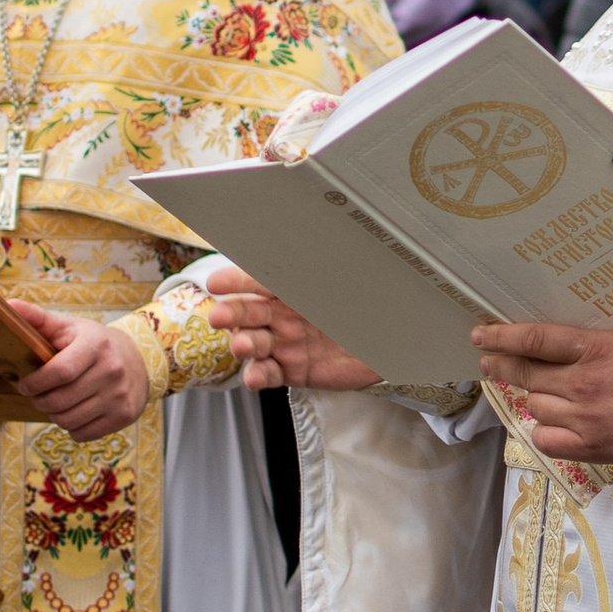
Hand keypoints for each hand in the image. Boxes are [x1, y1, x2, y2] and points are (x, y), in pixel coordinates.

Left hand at [11, 299, 150, 440]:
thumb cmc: (93, 343)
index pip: (60, 372)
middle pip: (60, 400)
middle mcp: (112, 370)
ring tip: (54, 403)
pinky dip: (72, 428)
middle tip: (36, 396)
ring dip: (54, 415)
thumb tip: (8, 305)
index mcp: (95, 345)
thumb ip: (37, 318)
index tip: (25, 385)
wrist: (139, 360)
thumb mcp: (69, 327)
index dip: (36, 383)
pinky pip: (84, 434)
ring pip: (69, 420)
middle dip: (39, 402)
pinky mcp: (124, 416)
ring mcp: (120, 395)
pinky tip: (74, 412)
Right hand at [205, 271, 381, 392]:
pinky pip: (269, 373)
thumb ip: (312, 267)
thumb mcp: (343, 277)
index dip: (235, 281)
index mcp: (291, 286)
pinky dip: (258, 375)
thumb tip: (294, 235)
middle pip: (248, 312)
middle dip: (231, 314)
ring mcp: (287, 342)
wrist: (396, 340)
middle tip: (220, 317)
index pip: (257, 280)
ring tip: (243, 346)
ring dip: (242, 344)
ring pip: (253, 343)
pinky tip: (254, 375)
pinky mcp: (294, 370)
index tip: (216, 283)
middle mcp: (283, 313)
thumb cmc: (370, 301)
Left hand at [473, 319, 612, 466]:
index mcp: (595, 349)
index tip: (481, 335)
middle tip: (488, 361)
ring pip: (534, 406)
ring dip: (532, 397)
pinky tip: (550, 422)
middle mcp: (583, 384)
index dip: (503, 337)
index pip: (536, 340)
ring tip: (538, 392)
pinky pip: (546, 440)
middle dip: (502, 366)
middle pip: (526, 374)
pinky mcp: (590, 448)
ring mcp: (584, 418)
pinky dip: (543, 430)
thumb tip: (556, 339)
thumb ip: (592, 340)